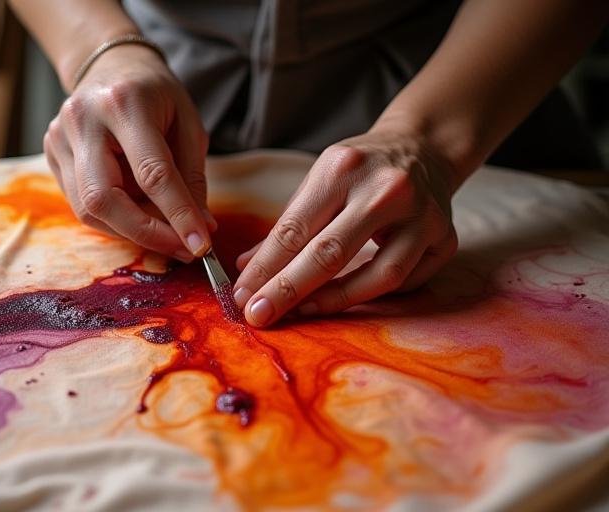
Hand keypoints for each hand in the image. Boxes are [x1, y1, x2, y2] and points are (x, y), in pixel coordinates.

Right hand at [44, 44, 215, 261]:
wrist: (111, 65)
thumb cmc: (156, 95)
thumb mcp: (188, 124)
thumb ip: (192, 176)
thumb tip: (200, 227)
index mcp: (124, 103)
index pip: (151, 173)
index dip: (177, 215)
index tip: (200, 245)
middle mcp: (83, 120)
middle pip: (104, 199)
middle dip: (146, 233)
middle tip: (181, 248)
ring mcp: (59, 138)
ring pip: (88, 209)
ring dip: (132, 231)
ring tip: (165, 232)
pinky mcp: (52, 154)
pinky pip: (82, 205)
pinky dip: (116, 220)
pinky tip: (139, 215)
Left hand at [232, 126, 459, 326]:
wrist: (424, 148)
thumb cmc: (361, 169)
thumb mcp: (319, 181)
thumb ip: (287, 226)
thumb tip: (247, 270)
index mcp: (343, 168)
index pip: (296, 228)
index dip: (265, 268)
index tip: (241, 296)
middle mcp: (386, 189)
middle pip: (330, 253)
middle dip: (287, 290)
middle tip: (258, 316)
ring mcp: (422, 215)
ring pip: (378, 276)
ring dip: (332, 301)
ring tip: (300, 312)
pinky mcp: (445, 238)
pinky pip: (405, 282)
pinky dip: (371, 294)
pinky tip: (343, 299)